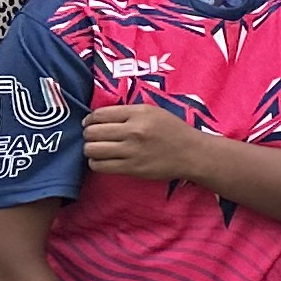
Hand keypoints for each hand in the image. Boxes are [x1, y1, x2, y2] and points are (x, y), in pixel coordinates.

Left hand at [80, 101, 206, 183]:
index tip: (90, 123)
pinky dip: (96, 163)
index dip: (90, 119)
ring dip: (90, 149)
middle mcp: (134, 131)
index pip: (100, 114)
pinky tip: (103, 160)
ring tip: (97, 149)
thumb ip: (128, 112)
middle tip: (93, 137)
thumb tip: (99, 117)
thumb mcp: (154, 112)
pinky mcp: (131, 168)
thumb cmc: (173, 130)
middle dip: (88, 135)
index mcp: (139, 113)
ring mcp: (132, 151)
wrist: (192, 153)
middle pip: (92, 132)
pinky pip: (100, 166)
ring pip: (92, 150)